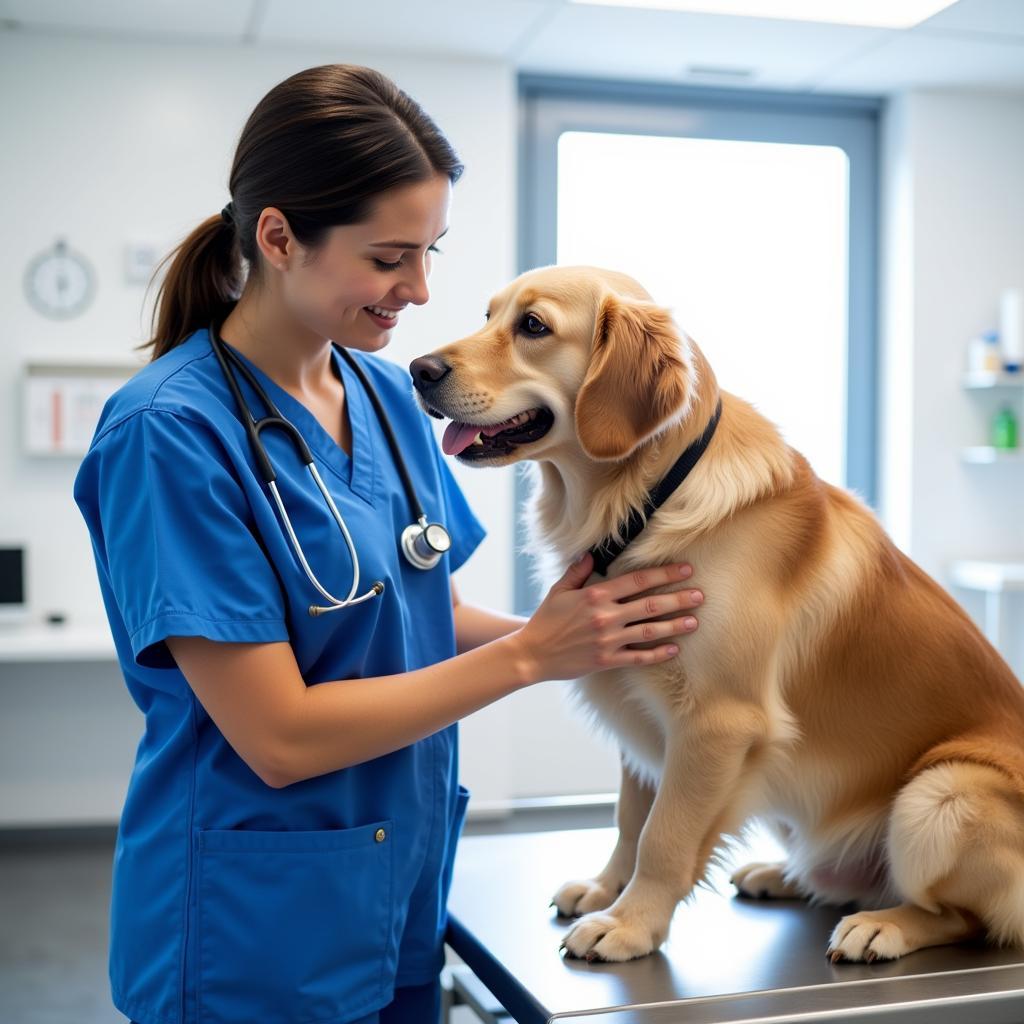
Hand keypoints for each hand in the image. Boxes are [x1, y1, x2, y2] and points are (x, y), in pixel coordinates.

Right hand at [510, 552, 701, 682]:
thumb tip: (592, 555)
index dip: (664, 573)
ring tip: (695, 621)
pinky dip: (658, 654)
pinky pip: (639, 658)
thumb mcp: (559, 590)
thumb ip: (578, 572)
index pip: (637, 580)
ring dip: (675, 626)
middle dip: (679, 598)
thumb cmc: (546, 620)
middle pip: (651, 605)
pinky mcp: (607, 660)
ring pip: (650, 631)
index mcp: (596, 595)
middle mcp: (606, 616)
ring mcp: (608, 640)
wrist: (532, 654)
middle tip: (701, 595)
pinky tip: (675, 649)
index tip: (685, 569)